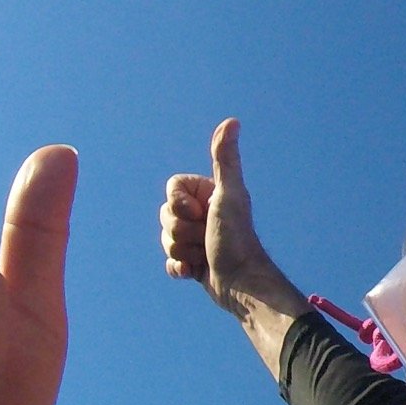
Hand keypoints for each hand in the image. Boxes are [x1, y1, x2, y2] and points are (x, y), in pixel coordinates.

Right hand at [161, 118, 301, 317]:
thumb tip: (232, 122)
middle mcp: (203, 213)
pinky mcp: (194, 262)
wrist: (241, 283)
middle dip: (180, 231)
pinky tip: (196, 272)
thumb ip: (225, 159)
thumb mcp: (229, 194)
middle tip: (205, 237)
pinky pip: (170, 262)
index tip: (200, 214)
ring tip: (205, 256)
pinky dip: (180, 268)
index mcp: (208, 194)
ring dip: (181, 251)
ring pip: (165, 239)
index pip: (171, 190)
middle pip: (164, 215)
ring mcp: (197, 238)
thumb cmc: (236, 238)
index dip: (178, 204)